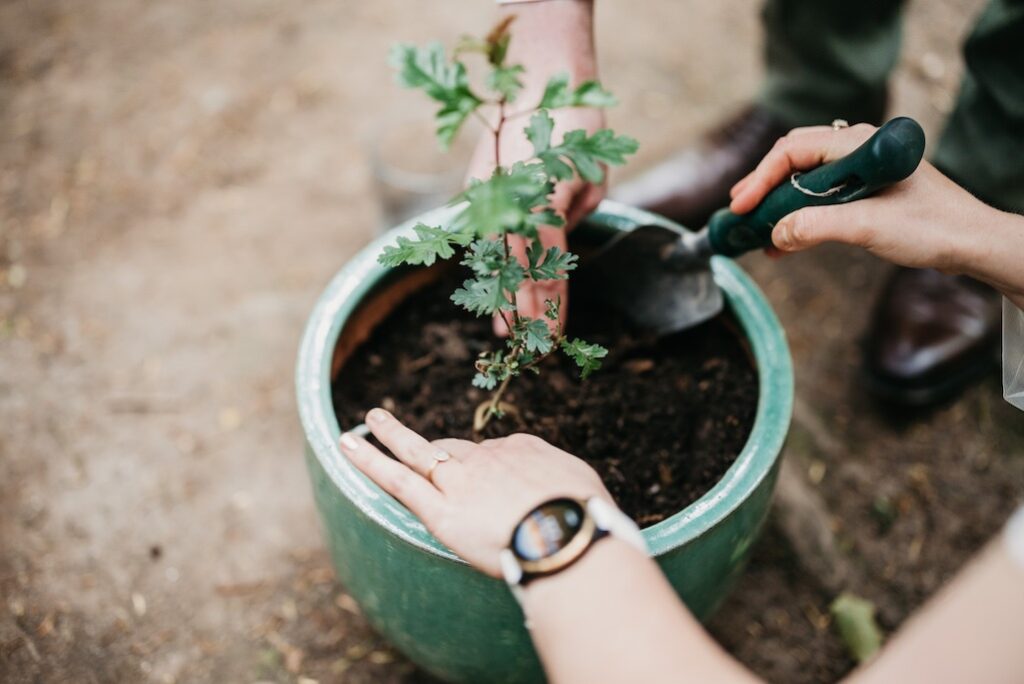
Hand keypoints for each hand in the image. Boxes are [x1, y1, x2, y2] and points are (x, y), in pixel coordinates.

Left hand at [339, 408, 612, 576]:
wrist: (567, 534)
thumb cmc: (585, 519)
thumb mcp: (583, 487)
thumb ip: (562, 483)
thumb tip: (556, 487)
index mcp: (523, 450)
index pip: (497, 454)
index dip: (490, 468)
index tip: (492, 484)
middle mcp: (487, 458)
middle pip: (453, 450)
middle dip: (435, 449)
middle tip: (413, 441)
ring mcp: (459, 482)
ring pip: (417, 453)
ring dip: (390, 435)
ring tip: (368, 420)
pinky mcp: (438, 509)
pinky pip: (396, 480)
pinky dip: (369, 460)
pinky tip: (347, 445)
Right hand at [466, 0, 603, 334]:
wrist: (540, 77)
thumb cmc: (577, 126)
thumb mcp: (591, 178)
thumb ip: (572, 218)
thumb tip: (556, 248)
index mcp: (540, 202)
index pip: (544, 267)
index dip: (548, 304)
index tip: (553, 336)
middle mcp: (508, 203)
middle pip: (514, 270)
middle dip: (523, 311)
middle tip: (529, 348)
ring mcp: (489, 197)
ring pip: (495, 259)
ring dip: (499, 296)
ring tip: (501, 332)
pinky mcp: (479, 191)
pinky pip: (485, 239)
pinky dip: (489, 267)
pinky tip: (489, 290)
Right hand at [728, 123, 992, 271]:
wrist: (970, 242)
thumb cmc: (930, 227)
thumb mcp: (867, 227)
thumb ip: (815, 227)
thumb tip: (773, 233)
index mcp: (857, 145)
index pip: (792, 151)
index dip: (760, 178)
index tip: (740, 207)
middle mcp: (856, 149)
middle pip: (793, 158)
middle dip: (762, 185)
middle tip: (738, 210)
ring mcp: (860, 168)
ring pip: (804, 178)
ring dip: (777, 203)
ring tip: (754, 225)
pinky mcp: (864, 189)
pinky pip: (819, 196)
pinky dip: (797, 215)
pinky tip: (782, 240)